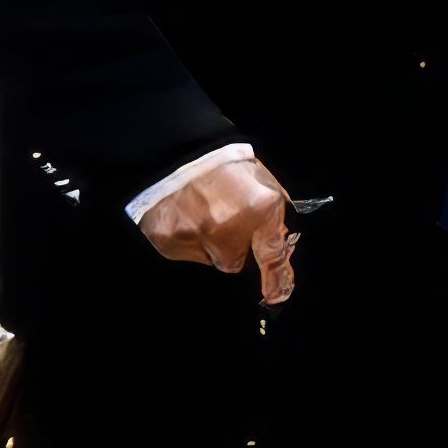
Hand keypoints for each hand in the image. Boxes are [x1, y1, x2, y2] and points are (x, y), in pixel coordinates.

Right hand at [139, 154, 297, 305]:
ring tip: (199, 213)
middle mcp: (228, 228)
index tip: (277, 296)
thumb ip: (272, 215)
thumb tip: (278, 244)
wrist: (172, 151)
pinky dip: (185, 238)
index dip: (276, 280)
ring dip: (208, 243)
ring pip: (209, 258)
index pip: (272, 256)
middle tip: (220, 217)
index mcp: (259, 208)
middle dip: (232, 246)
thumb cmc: (223, 164)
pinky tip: (183, 216)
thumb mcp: (262, 181)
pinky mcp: (169, 241)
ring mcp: (196, 236)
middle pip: (234, 261)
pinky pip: (184, 252)